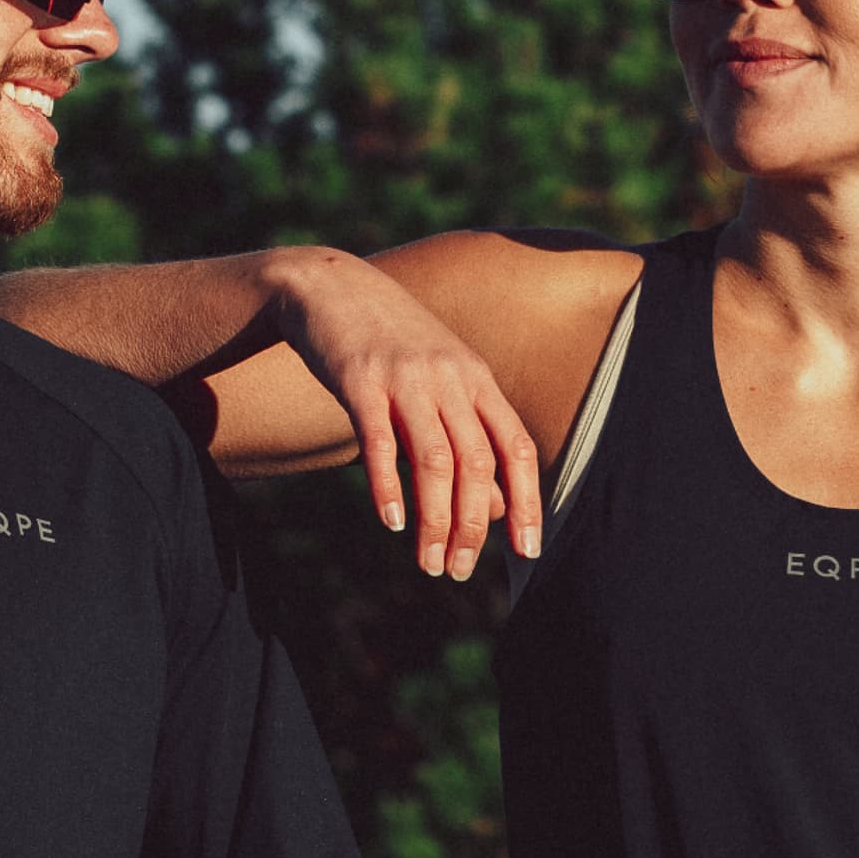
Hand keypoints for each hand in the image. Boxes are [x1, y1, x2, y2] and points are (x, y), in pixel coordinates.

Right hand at [272, 251, 540, 580]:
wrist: (331, 286)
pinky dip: (388, 487)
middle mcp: (449, 378)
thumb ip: (470, 439)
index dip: (527, 502)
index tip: (527, 551)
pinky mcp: (359, 380)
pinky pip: (379, 442)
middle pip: (476, 463)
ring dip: (435, 521)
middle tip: (460, 571)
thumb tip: (501, 508)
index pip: (516, 447)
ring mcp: (405, 378)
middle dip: (473, 526)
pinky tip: (391, 523)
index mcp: (476, 379)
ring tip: (429, 563)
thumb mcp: (440, 385)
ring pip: (434, 461)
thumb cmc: (390, 345)